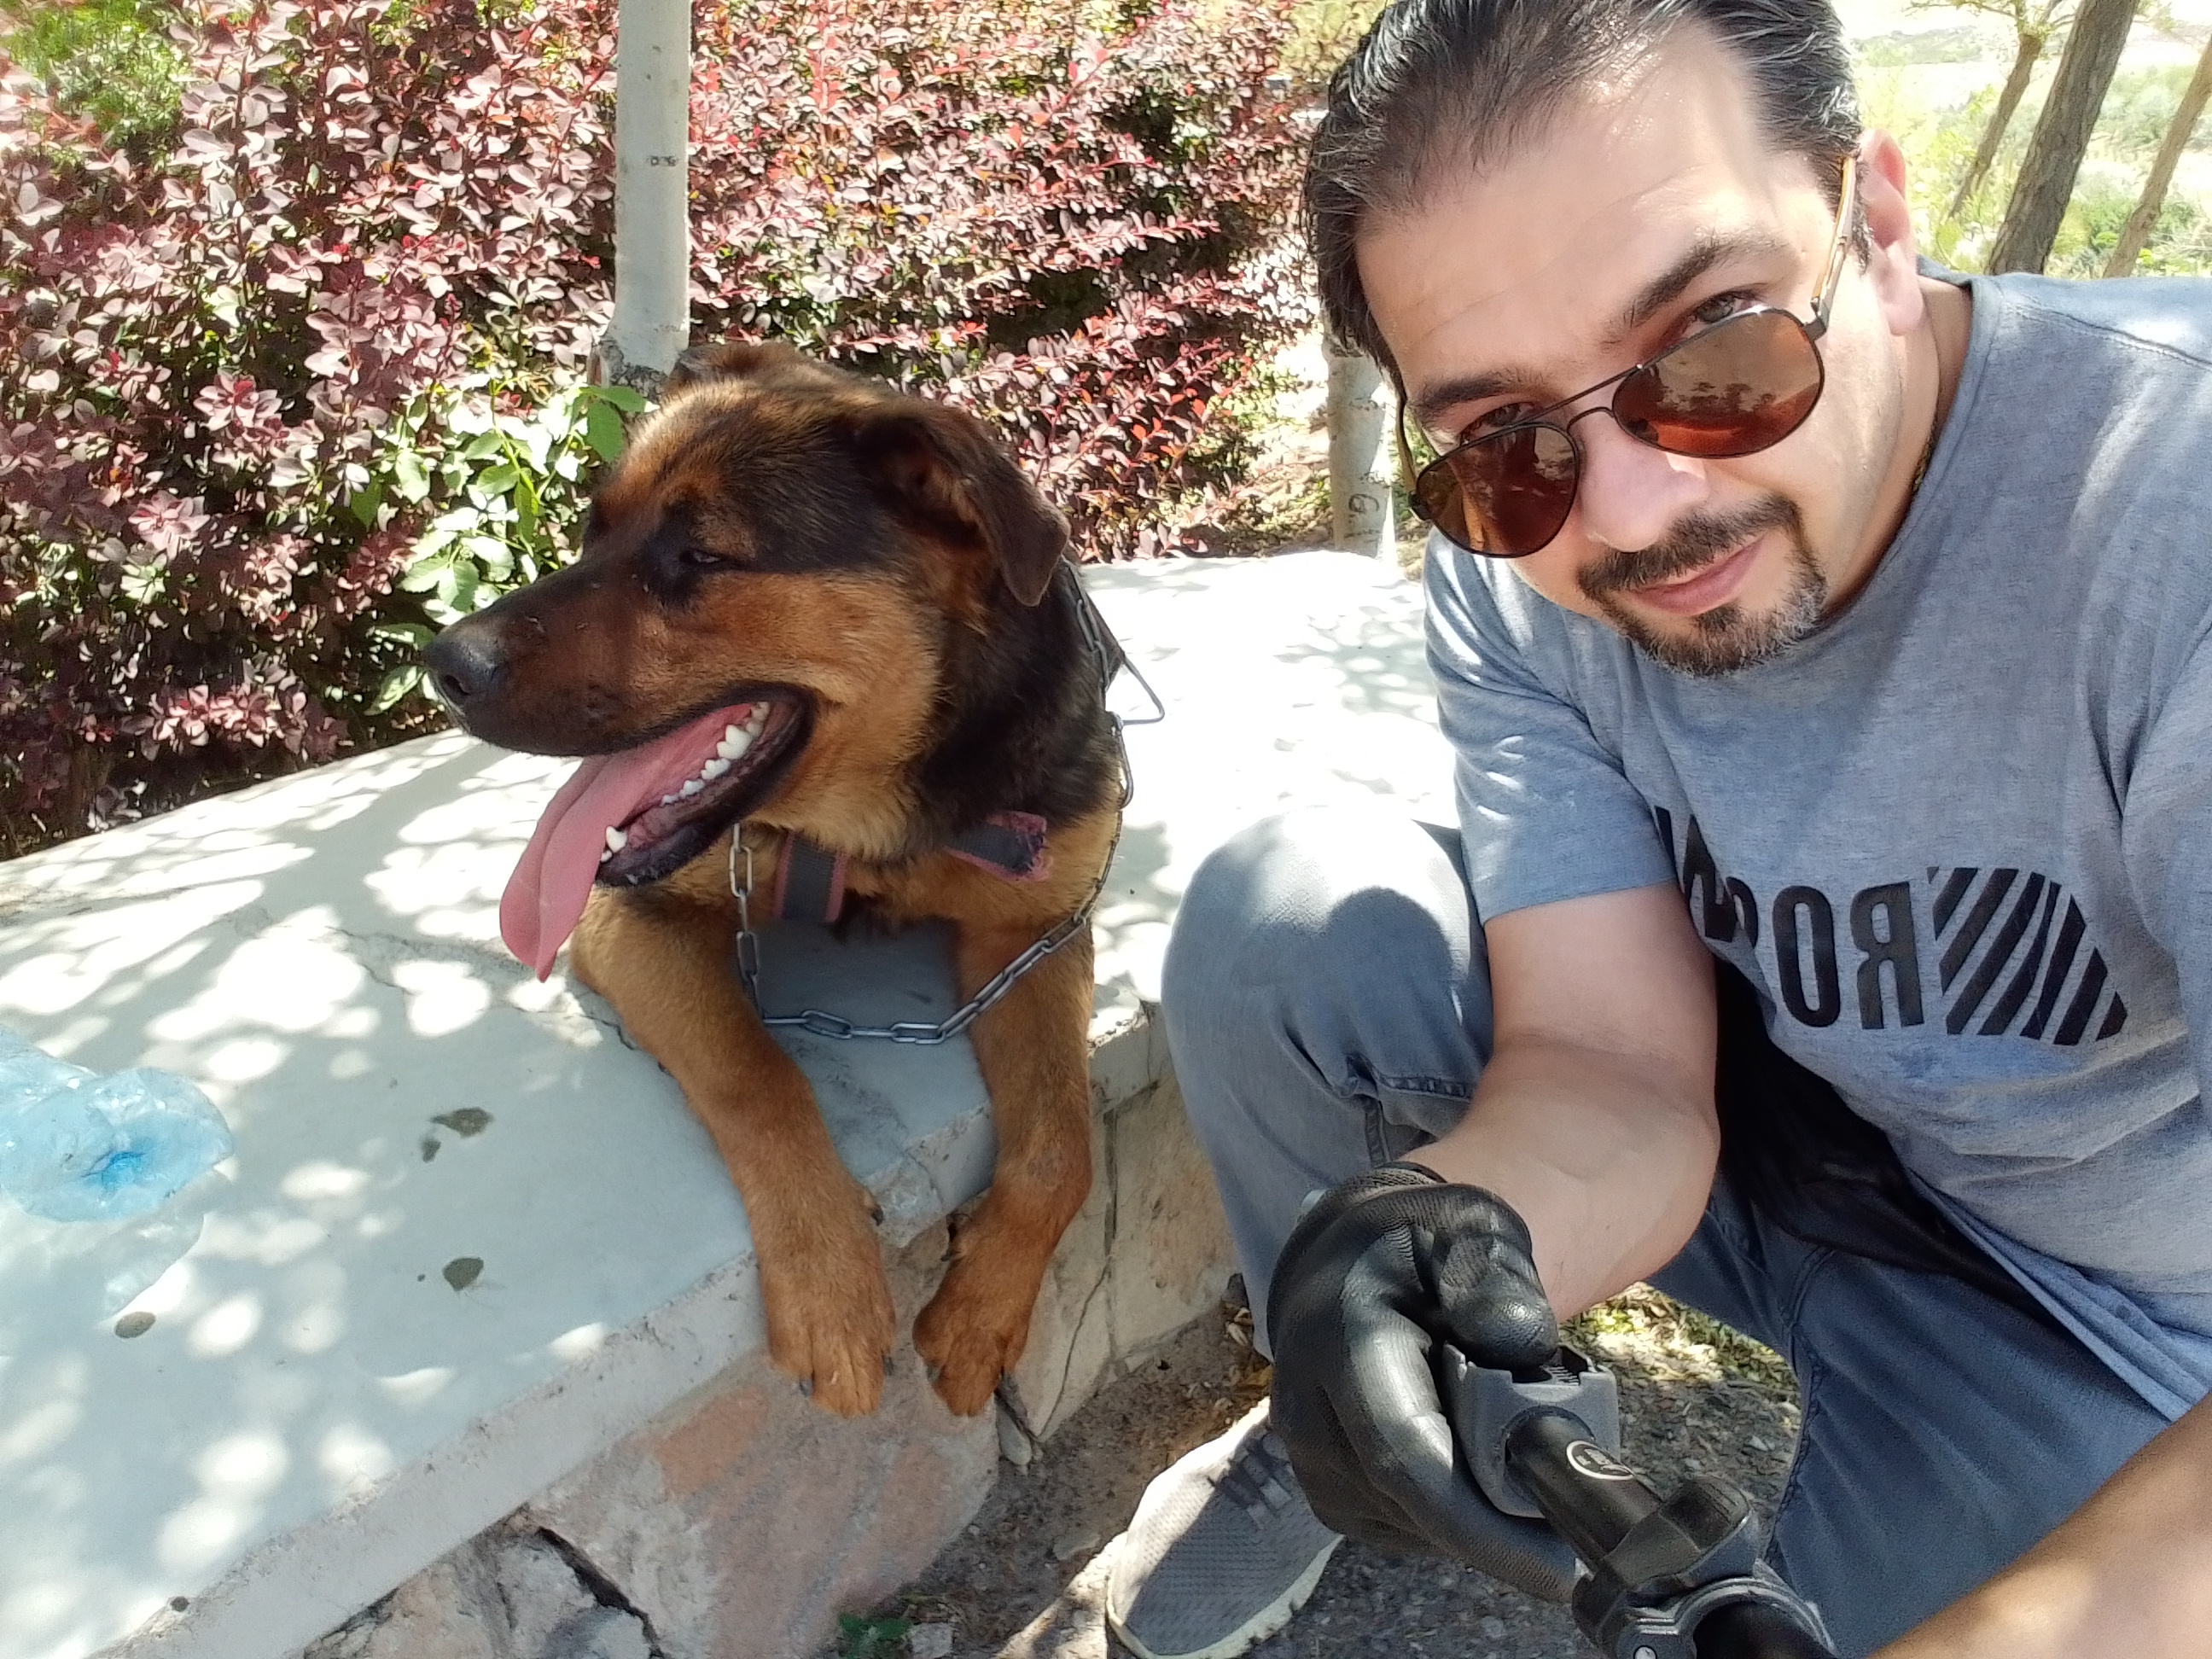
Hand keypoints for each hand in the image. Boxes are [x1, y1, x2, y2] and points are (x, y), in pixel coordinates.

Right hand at [1266, 1162, 1581, 1599]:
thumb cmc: (1415, 1244)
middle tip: (1577, 1507)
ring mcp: (1312, 1462)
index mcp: (1341, 1346)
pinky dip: (1454, 1517)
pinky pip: (1405, 1530)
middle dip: (1505, 1528)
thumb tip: (1520, 1347)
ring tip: (1519, 1459)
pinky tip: (1479, 1469)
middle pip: (1415, 1509)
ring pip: (1413, 1529)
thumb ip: (1493, 1276)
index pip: (1406, 1458)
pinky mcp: (1329, 1491)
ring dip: (1479, 1517)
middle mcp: (1309, 1415)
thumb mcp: (1464, 1229)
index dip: (1482, 1528)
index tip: (1561, 1571)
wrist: (1341, 1262)